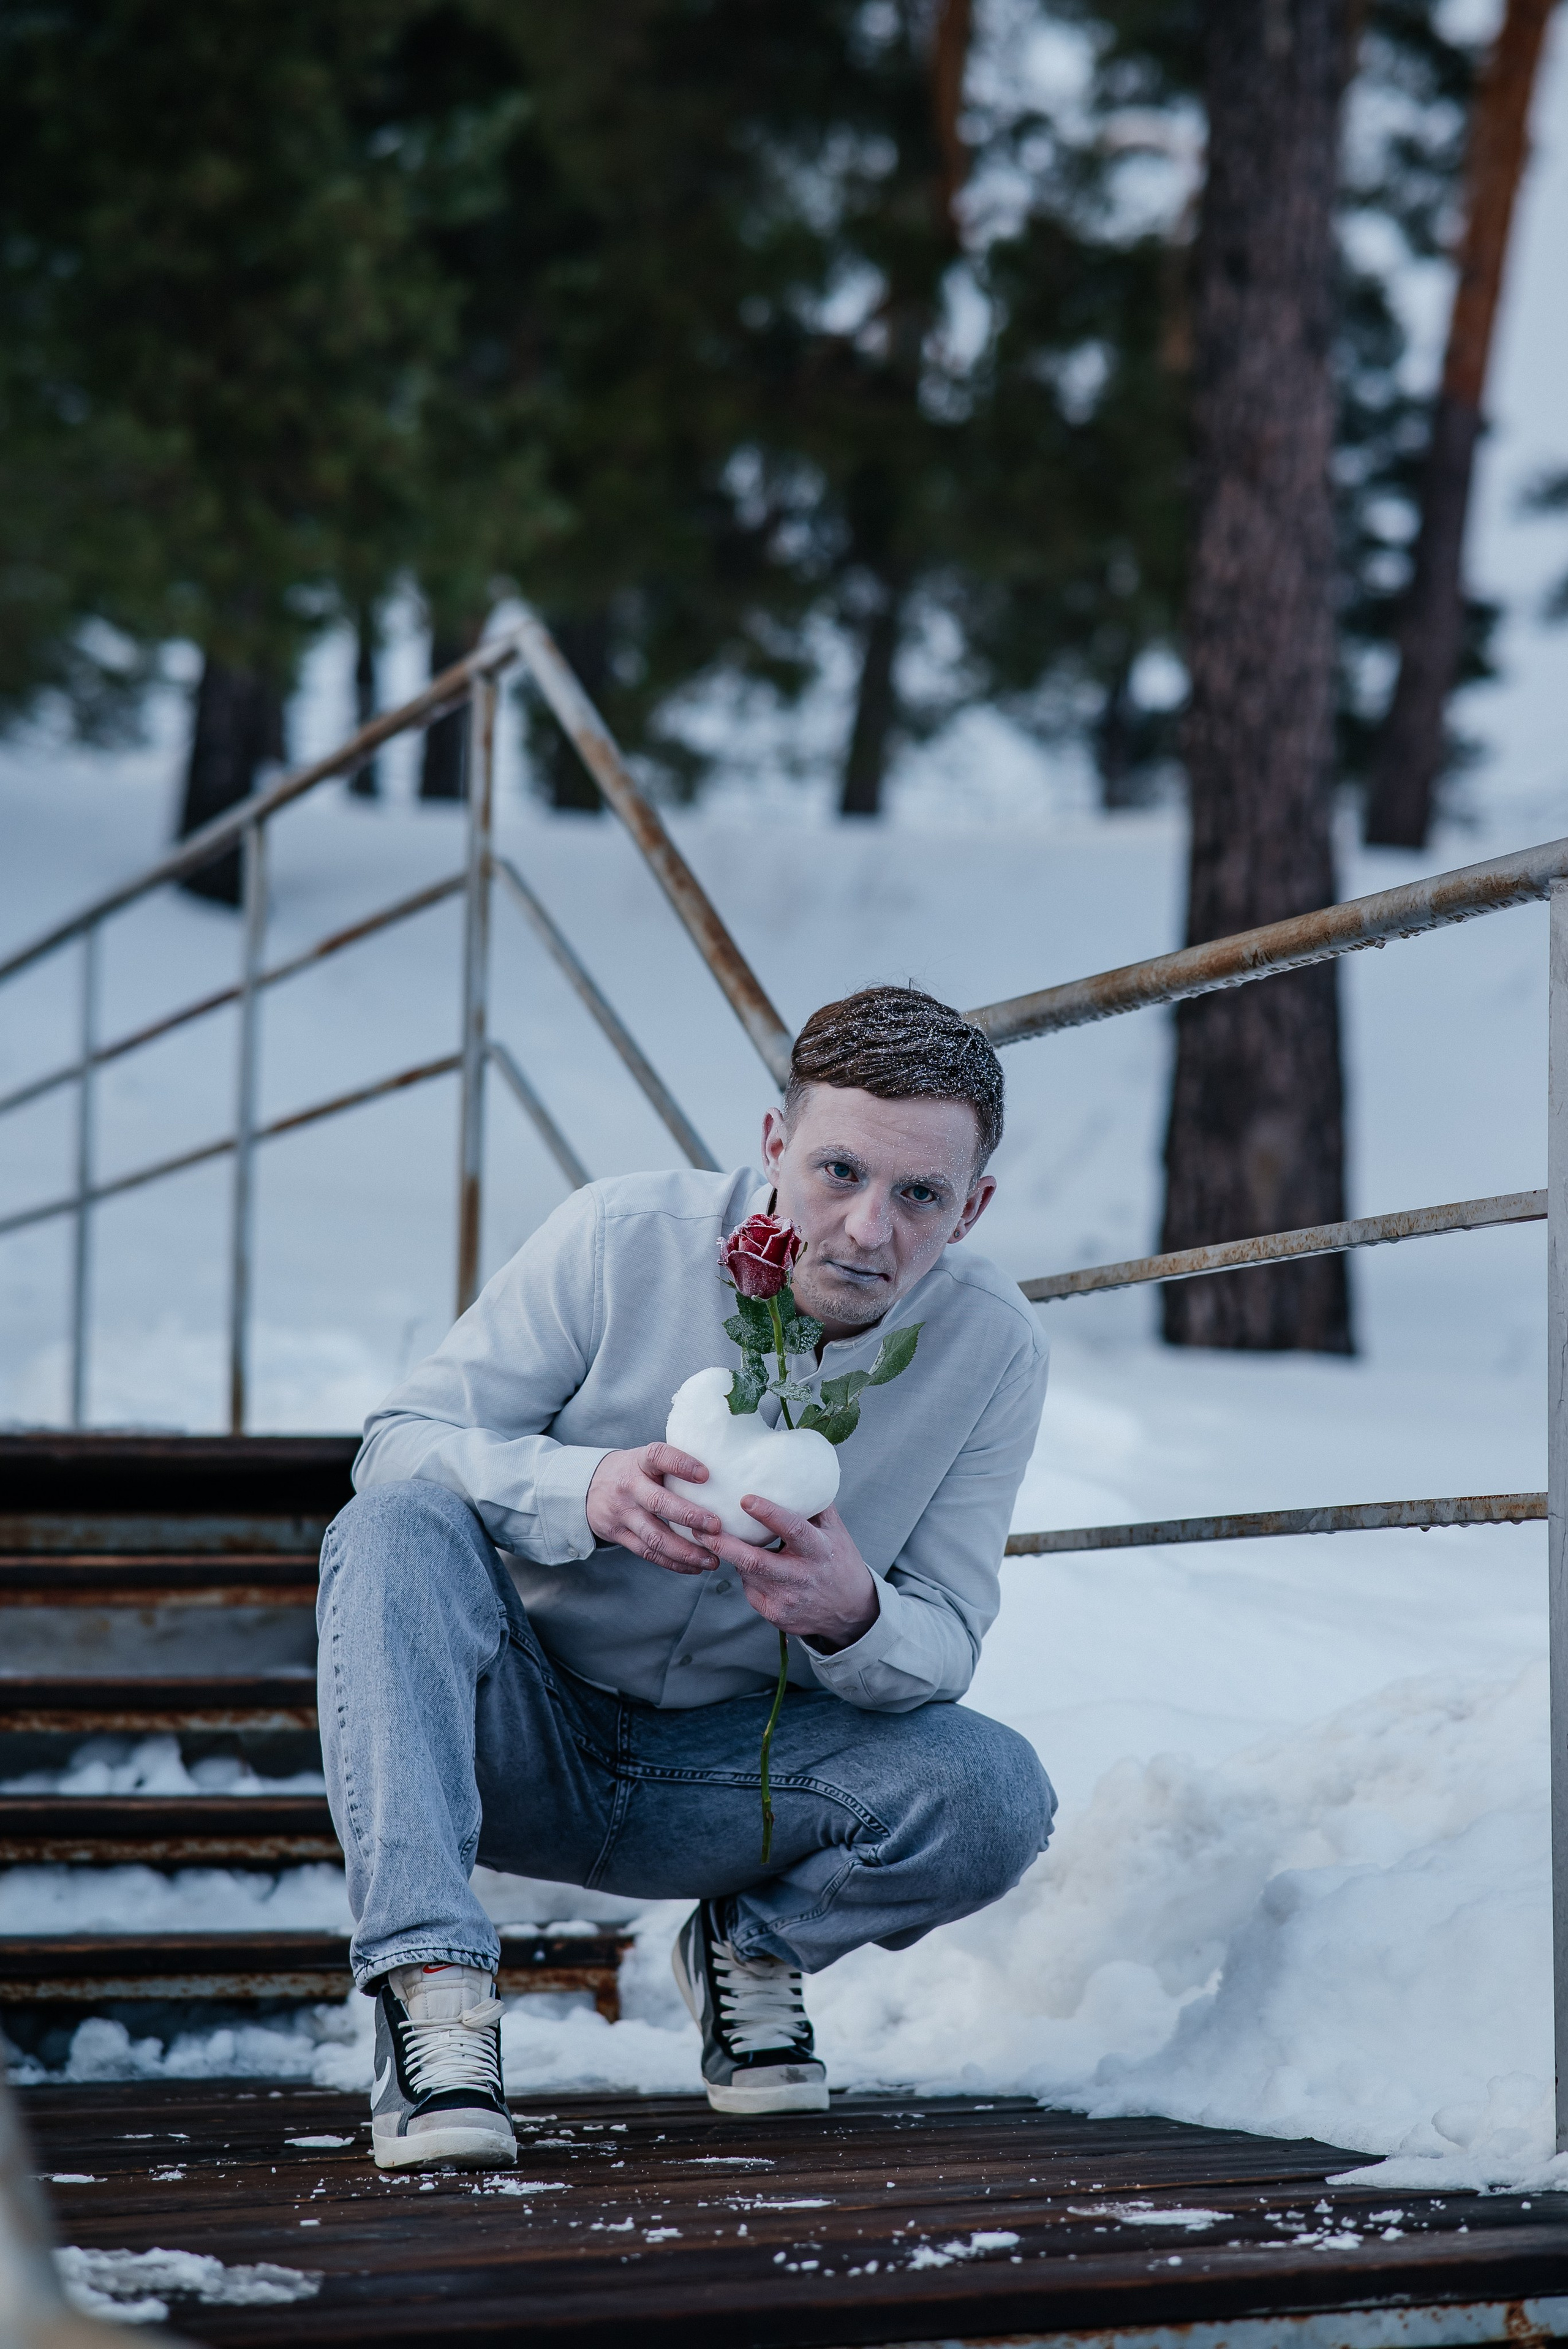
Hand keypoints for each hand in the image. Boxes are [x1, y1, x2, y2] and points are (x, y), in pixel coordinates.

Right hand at [586, 1443, 720, 1572]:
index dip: (681, 1464)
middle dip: (689, 1517)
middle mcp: (629, 1486)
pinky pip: (648, 1552)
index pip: (659, 1457)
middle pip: (659, 1503)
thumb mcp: (646, 1458)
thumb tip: (722, 1473)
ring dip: (686, 1551)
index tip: (705, 1475)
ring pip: (655, 1536)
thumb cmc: (634, 1471)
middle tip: (717, 1527)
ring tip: (712, 1559)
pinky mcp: (619, 1534)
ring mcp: (622, 1512)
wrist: (589, 1487)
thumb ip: (672, 1464)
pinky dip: (673, 1562)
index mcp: (640, 1461)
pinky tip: (694, 1567)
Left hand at [701, 1499, 878, 1649]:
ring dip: (731, 1556)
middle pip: (756, 1562)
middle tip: (700, 1528)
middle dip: (724, 1545)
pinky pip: (751, 1591)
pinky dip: (747, 1576)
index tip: (745, 1499)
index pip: (792, 1530)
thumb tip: (793, 1467)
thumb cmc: (838, 1560)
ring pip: (747, 1575)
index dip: (769, 1514)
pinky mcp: (776, 1615)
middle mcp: (802, 1576)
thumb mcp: (835, 1531)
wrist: (849, 1610)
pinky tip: (749, 1568)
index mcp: (819, 1549)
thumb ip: (814, 1504)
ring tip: (713, 1539)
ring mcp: (788, 1599)